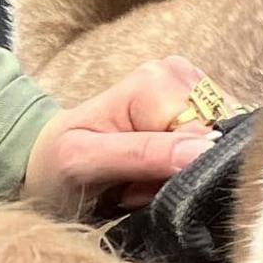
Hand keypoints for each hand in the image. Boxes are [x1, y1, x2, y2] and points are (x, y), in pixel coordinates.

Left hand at [18, 54, 220, 217]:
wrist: (45, 163)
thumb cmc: (56, 162)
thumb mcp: (84, 162)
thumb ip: (141, 154)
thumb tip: (203, 150)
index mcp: (156, 80)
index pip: (202, 135)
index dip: (176, 171)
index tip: (134, 185)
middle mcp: (180, 77)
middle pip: (215, 141)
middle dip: (180, 174)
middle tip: (134, 185)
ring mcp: (192, 94)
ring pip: (217, 152)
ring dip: (180, 178)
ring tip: (137, 181)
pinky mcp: (199, 115)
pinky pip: (213, 155)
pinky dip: (184, 176)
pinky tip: (151, 178)